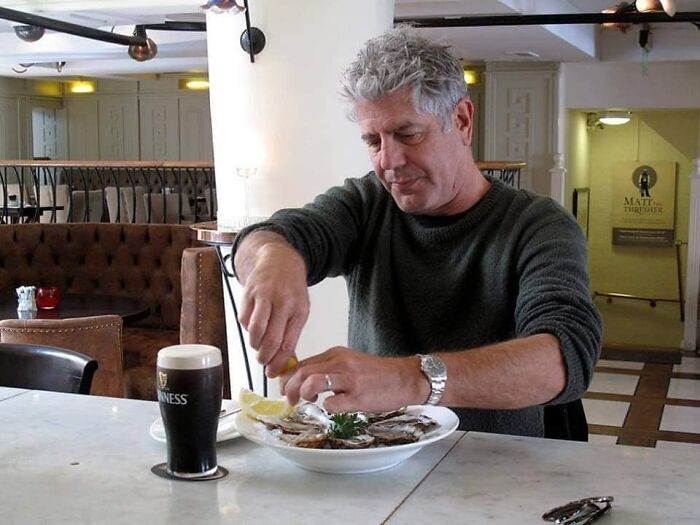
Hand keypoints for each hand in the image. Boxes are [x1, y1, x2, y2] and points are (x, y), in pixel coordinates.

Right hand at [236, 235, 309, 376]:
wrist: (280, 260)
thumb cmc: (291, 288)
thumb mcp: (300, 308)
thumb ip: (291, 332)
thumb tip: (283, 360)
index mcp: (299, 310)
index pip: (288, 343)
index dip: (278, 362)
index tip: (273, 372)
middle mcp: (283, 302)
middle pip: (271, 340)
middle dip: (264, 357)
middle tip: (263, 361)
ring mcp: (265, 296)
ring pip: (255, 331)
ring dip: (254, 344)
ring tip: (258, 346)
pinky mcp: (250, 293)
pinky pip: (244, 319)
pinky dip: (247, 329)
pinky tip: (253, 327)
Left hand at [279, 347, 428, 412]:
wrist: (404, 378)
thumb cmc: (377, 374)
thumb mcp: (349, 363)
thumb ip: (328, 368)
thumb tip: (302, 381)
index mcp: (335, 354)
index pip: (302, 363)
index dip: (287, 378)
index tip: (284, 388)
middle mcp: (340, 362)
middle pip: (302, 372)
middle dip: (289, 388)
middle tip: (289, 399)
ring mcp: (349, 378)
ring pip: (312, 382)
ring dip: (302, 395)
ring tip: (306, 402)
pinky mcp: (358, 395)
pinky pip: (332, 404)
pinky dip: (327, 408)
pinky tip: (333, 408)